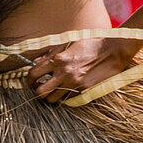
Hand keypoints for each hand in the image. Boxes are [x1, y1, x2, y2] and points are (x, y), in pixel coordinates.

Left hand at [26, 37, 141, 103]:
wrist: (113, 50)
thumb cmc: (90, 44)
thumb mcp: (69, 44)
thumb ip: (51, 53)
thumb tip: (36, 60)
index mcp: (58, 59)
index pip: (34, 73)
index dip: (28, 78)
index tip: (31, 80)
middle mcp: (64, 73)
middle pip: (40, 91)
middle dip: (36, 91)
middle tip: (39, 88)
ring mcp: (74, 83)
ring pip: (52, 99)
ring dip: (50, 96)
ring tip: (52, 91)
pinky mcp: (84, 90)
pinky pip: (67, 99)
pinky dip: (64, 97)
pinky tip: (66, 91)